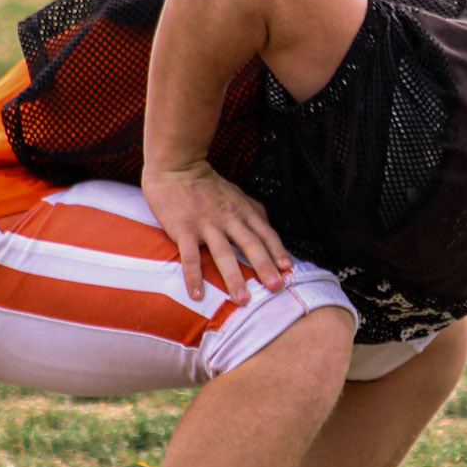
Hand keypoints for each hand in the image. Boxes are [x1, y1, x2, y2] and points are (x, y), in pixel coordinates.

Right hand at [141, 161, 291, 305]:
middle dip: (265, 267)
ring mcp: (206, 224)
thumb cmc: (207, 184)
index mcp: (243, 211)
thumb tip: (269, 229)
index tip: (289, 270)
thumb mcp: (237, 194)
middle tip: (276, 288)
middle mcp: (229, 218)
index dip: (278, 251)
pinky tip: (197, 294)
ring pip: (223, 253)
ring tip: (243, 300)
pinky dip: (194, 276)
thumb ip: (254, 211)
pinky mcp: (184, 229)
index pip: (266, 233)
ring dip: (234, 278)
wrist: (177, 166)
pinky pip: (190, 256)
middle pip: (250, 245)